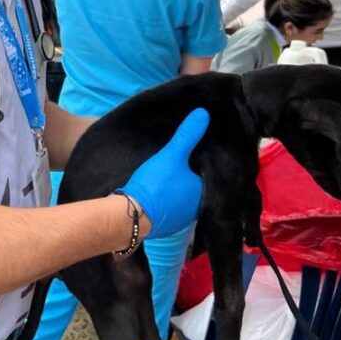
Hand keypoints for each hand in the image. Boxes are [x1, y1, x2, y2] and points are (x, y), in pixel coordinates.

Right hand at [122, 108, 208, 238]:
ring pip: (184, 199)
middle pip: (197, 187)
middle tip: (185, 162)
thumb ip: (187, 135)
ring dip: (180, 191)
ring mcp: (182, 220)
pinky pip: (172, 208)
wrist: (131, 215)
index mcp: (205, 193)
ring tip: (173, 175)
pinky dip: (168, 200)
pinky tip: (161, 192)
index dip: (203, 163)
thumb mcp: (171, 155)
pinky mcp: (167, 225)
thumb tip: (204, 113)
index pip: (209, 174)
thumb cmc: (156, 185)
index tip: (197, 153)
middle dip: (191, 178)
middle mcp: (198, 209)